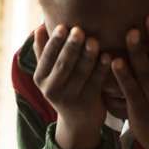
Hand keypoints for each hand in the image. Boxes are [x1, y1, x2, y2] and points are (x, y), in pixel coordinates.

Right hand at [33, 24, 111, 148]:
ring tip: (94, 40)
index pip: (46, 57)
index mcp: (39, 78)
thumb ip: (43, 52)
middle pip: (63, 65)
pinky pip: (96, 82)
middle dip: (71, 47)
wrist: (78, 122)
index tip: (63, 26)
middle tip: (79, 30)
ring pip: (80, 73)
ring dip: (88, 56)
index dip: (55, 42)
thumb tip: (39, 27)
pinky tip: (109, 56)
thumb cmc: (63, 88)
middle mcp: (51, 89)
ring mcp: (70, 97)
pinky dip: (102, 69)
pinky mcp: (88, 102)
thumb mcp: (48, 74)